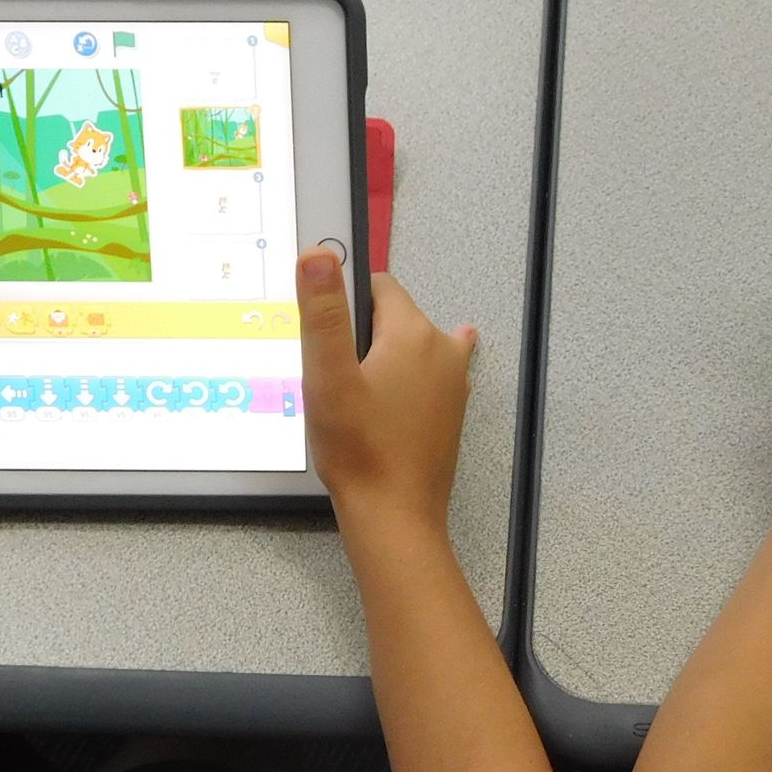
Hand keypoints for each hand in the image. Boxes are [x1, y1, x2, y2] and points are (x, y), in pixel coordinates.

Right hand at [295, 248, 475, 531]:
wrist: (394, 516)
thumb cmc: (360, 452)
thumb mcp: (327, 376)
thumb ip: (323, 312)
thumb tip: (318, 254)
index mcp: (414, 333)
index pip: (376, 285)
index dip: (343, 303)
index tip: (325, 333)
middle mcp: (442, 351)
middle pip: (392, 317)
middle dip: (361, 335)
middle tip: (335, 378)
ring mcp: (452, 382)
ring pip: (409, 347)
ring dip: (383, 359)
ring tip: (357, 397)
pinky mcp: (450, 410)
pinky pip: (425, 376)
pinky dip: (404, 379)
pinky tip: (397, 389)